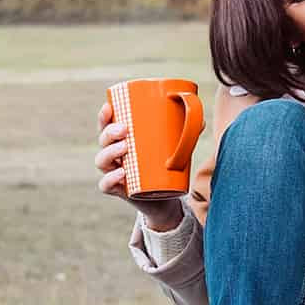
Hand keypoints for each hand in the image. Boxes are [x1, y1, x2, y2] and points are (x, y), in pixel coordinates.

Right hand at [95, 101, 185, 230]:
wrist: (165, 198)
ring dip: (110, 152)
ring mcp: (113, 172)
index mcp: (121, 139)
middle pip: (103, 140)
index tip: (110, 106)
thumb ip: (186, 134)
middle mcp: (113, 155)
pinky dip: (110, 179)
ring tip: (125, 148)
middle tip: (125, 129)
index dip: (104, 115)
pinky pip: (105, 185)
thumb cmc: (165, 165)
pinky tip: (121, 174)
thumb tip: (202, 121)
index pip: (106, 125)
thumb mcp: (175, 148)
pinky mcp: (118, 190)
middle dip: (109, 132)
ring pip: (101, 161)